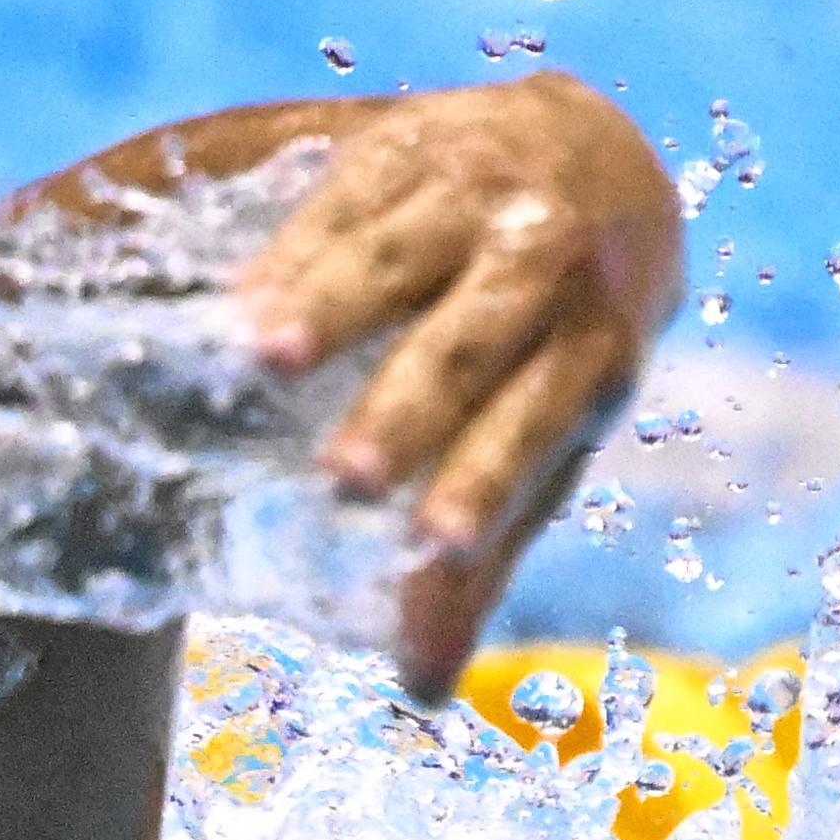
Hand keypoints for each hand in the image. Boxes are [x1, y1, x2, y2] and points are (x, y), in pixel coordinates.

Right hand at [237, 72, 682, 700]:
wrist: (599, 159)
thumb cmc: (558, 342)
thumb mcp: (545, 441)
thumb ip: (478, 561)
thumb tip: (420, 693)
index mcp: (591, 354)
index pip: (533, 426)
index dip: (484, 484)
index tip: (434, 544)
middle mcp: (547, 267)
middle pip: (474, 342)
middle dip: (408, 408)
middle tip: (342, 478)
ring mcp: (478, 198)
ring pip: (404, 255)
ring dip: (334, 303)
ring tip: (261, 358)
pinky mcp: (408, 146)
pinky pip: (347, 196)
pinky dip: (297, 251)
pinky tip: (240, 305)